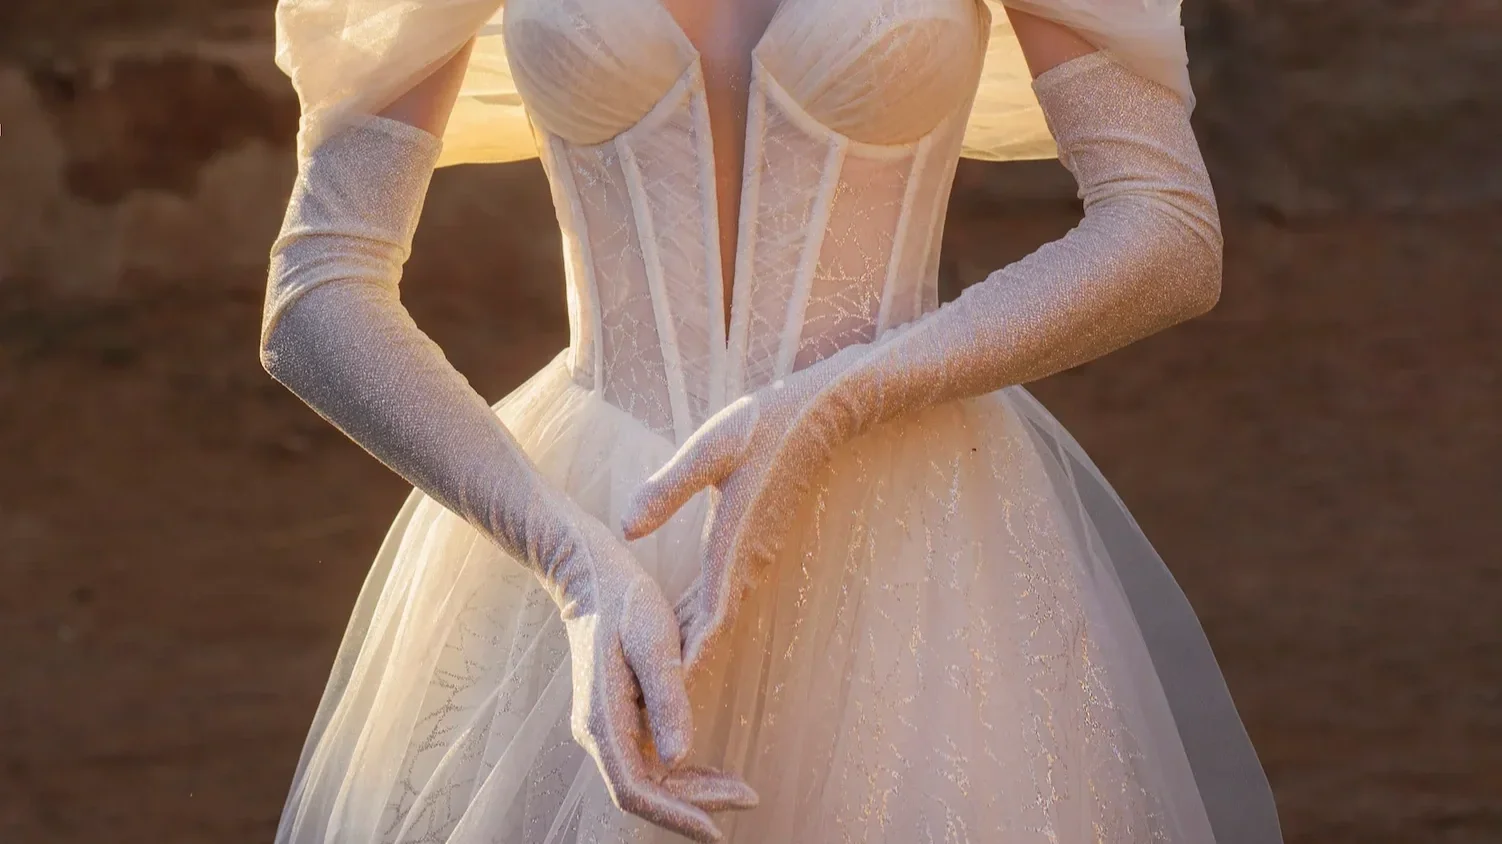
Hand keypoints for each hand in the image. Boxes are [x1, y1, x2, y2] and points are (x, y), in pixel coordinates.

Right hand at [559, 515, 759, 841]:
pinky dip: (682, 770)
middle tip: (750, 798)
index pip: (635, 791)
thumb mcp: (653, 642)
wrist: (591, 575)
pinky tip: (711, 769)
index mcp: (602, 721)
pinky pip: (648, 759)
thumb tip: (682, 757)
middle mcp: (598, 732)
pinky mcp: (617, 716)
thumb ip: (667, 699)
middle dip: (696, 804)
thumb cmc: (625, 601)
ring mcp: (605, 726)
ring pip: (648, 778)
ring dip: (692, 790)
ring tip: (741, 790)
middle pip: (646, 791)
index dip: (675, 816)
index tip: (717, 831)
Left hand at [621, 354, 855, 672]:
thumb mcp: (711, 447)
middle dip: (676, 670)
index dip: (680, 663)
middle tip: (641, 710)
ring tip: (650, 684)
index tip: (656, 701)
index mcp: (733, 546)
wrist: (823, 411)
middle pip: (707, 631)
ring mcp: (754, 556)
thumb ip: (667, 487)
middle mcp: (747, 562)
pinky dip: (696, 620)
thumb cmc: (766, 423)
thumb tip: (625, 529)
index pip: (704, 623)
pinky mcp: (754, 545)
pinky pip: (721, 595)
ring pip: (714, 616)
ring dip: (685, 648)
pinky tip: (675, 627)